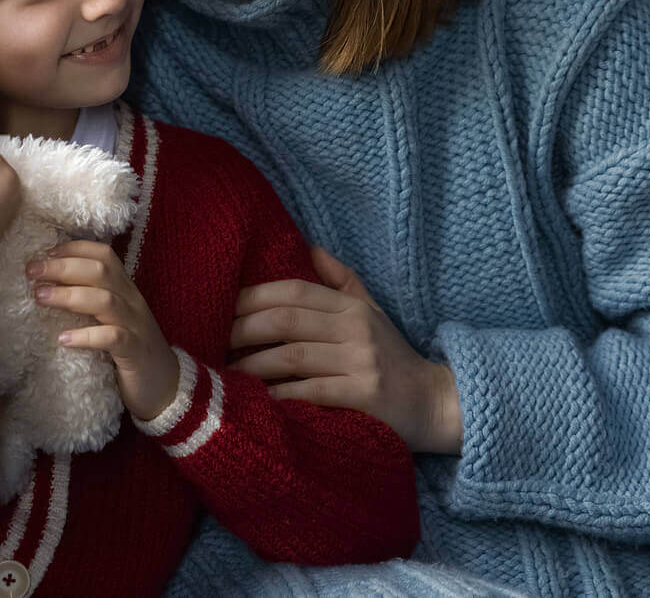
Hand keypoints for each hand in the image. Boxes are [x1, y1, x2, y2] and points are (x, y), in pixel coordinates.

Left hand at [27, 240, 180, 420]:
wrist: (165, 385)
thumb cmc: (129, 349)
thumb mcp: (110, 318)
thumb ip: (88, 300)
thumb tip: (46, 285)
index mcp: (124, 289)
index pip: (103, 255)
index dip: (74, 249)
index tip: (44, 253)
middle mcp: (131, 301)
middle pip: (100, 271)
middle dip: (63, 267)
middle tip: (32, 271)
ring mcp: (135, 325)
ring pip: (105, 300)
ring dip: (69, 295)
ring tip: (40, 297)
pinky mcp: (135, 352)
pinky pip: (113, 338)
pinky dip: (87, 336)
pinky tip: (63, 339)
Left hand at [229, 246, 462, 454]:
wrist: (434, 403)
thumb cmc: (393, 357)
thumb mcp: (372, 312)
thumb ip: (341, 280)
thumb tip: (309, 247)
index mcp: (351, 307)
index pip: (293, 290)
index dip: (252, 297)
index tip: (221, 307)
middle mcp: (355, 329)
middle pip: (286, 320)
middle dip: (242, 329)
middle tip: (214, 341)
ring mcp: (360, 362)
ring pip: (291, 356)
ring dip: (252, 364)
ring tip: (226, 371)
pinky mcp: (364, 396)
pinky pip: (309, 392)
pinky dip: (278, 395)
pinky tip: (257, 399)